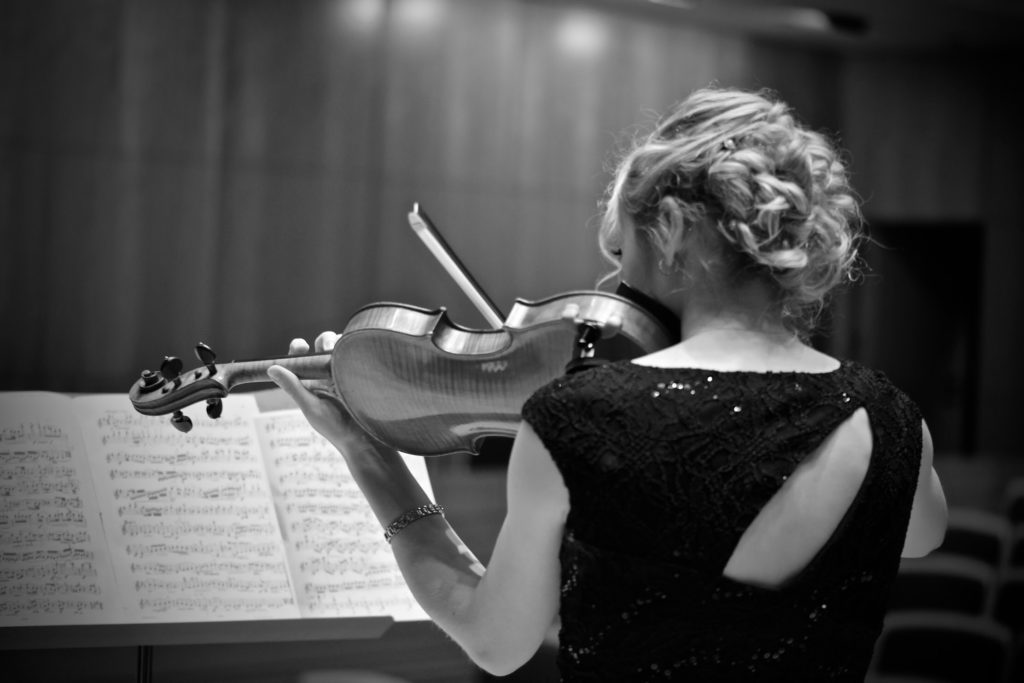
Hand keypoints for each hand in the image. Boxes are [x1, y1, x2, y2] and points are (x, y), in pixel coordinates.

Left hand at [267, 331, 373, 450]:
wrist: (366, 439)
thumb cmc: (336, 428)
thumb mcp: (311, 407)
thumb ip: (293, 387)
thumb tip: (271, 368)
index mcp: (310, 383)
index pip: (300, 360)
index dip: (297, 349)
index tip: (301, 345)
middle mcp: (327, 376)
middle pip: (322, 347)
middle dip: (324, 340)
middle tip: (328, 345)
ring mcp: (345, 374)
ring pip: (341, 348)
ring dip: (340, 343)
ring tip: (342, 351)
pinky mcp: (361, 374)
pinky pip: (357, 355)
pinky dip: (355, 349)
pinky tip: (356, 353)